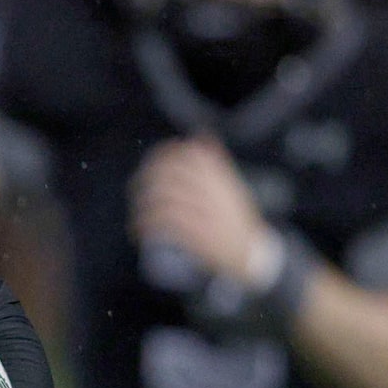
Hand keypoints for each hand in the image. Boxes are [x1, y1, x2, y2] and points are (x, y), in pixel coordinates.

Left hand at [131, 136, 274, 285]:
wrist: (251, 254)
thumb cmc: (237, 220)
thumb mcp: (231, 186)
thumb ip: (216, 162)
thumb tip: (202, 133)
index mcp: (220, 177)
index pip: (186, 156)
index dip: (163, 157)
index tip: (149, 166)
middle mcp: (213, 191)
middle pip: (169, 176)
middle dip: (146, 181)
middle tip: (136, 191)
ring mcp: (205, 212)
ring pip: (163, 200)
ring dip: (143, 207)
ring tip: (137, 215)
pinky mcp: (198, 233)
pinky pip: (165, 223)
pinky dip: (146, 225)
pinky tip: (138, 230)